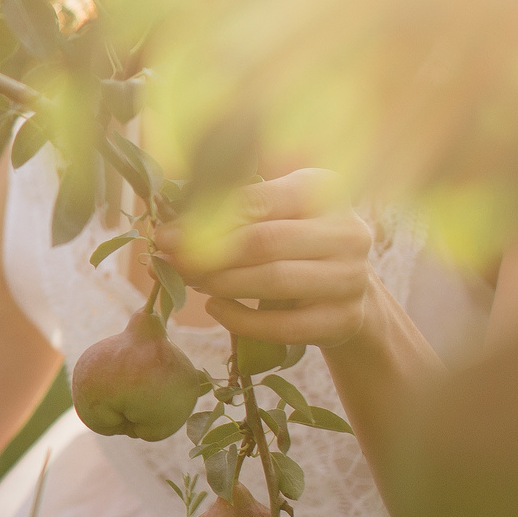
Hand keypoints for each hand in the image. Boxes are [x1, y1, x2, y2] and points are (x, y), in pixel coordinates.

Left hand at [153, 168, 376, 347]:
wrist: (346, 288)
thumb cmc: (295, 241)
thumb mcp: (275, 212)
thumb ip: (231, 212)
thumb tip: (168, 231)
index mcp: (324, 190)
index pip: (258, 200)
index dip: (207, 219)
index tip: (166, 234)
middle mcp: (347, 231)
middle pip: (264, 241)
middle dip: (208, 253)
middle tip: (170, 261)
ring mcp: (350, 278)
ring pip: (273, 280)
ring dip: (220, 282)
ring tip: (190, 280)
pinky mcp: (344, 319)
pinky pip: (283, 326)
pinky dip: (241, 319)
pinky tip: (215, 308)